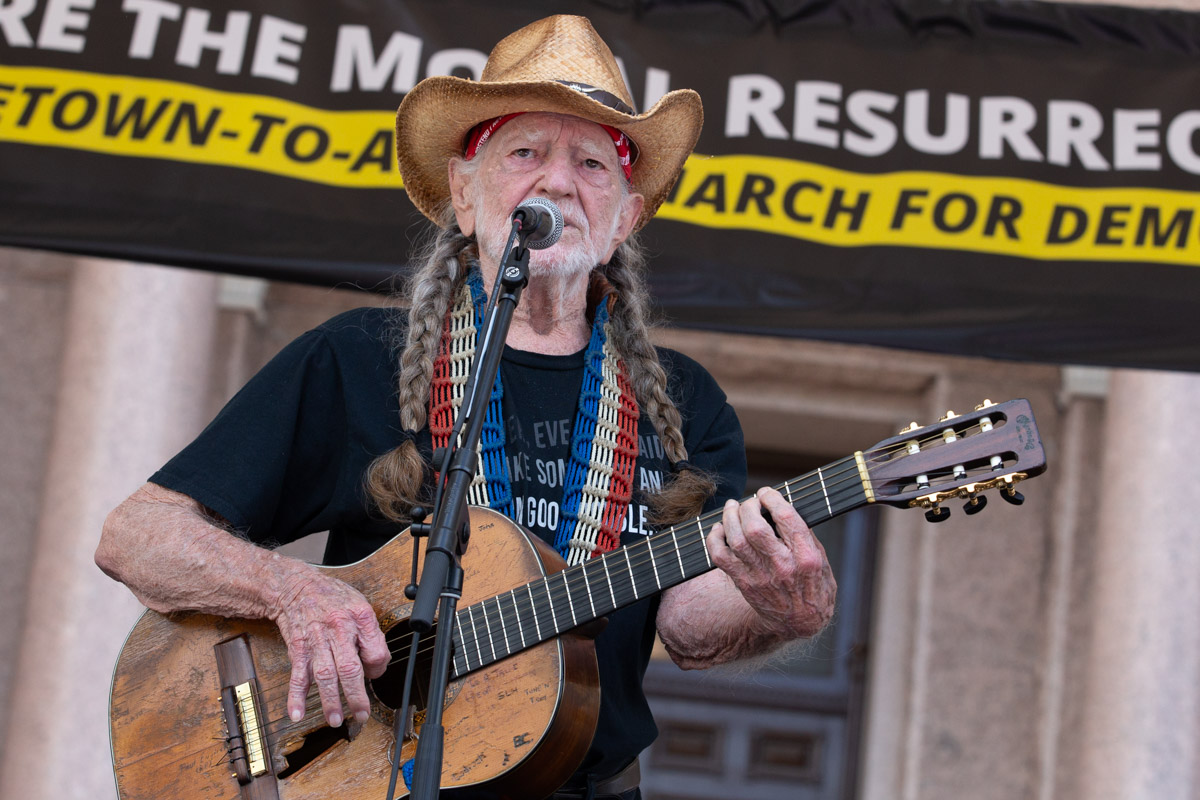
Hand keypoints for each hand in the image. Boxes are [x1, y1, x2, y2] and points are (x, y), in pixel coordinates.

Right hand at [271, 571, 390, 726]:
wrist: (296, 586)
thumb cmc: (332, 598)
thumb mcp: (360, 605)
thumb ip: (371, 634)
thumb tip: (378, 662)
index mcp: (359, 617)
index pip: (375, 651)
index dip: (378, 668)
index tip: (374, 674)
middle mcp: (338, 629)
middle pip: (349, 667)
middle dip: (356, 695)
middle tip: (361, 714)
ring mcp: (316, 640)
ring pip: (324, 674)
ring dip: (329, 700)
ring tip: (335, 720)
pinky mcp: (298, 648)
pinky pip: (297, 675)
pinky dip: (296, 696)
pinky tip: (297, 713)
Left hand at [708, 486, 836, 638]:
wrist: (802, 623)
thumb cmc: (814, 586)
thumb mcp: (821, 558)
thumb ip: (803, 534)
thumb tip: (780, 507)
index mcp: (806, 556)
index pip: (785, 518)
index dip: (772, 498)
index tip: (766, 493)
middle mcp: (782, 566)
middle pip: (755, 527)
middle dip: (748, 507)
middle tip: (749, 502)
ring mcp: (760, 576)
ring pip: (736, 540)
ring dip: (730, 517)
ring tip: (732, 507)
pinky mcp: (744, 583)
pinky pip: (720, 557)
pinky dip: (715, 539)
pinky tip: (719, 529)